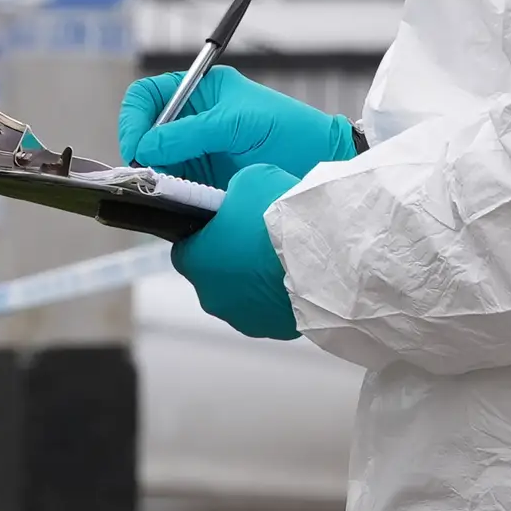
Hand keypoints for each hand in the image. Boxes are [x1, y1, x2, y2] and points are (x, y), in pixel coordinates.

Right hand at [118, 64, 355, 190]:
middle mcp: (193, 123)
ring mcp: (197, 155)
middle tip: (149, 176)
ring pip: (155, 166)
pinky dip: (168, 197)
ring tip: (168, 190)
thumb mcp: (237, 124)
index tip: (137, 146)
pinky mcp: (203, 184)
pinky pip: (172, 190)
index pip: (148, 96)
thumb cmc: (288, 132)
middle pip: (146, 134)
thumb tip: (144, 148)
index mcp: (201, 93)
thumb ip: (189, 134)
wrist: (320, 166)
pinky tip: (178, 203)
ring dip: (154, 179)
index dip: (135, 118)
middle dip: (141, 154)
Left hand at [172, 164, 303, 340]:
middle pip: (214, 276)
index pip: (185, 250)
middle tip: (257, 237)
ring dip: (256, 280)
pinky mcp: (274, 330)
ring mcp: (244, 318)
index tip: (223, 225)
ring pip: (243, 296)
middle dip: (232, 259)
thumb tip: (238, 198)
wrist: (325, 252)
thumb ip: (234, 194)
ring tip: (283, 257)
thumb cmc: (280, 217)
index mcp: (196, 262)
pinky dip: (279, 295)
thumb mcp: (250, 180)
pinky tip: (297, 275)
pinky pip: (271, 310)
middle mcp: (213, 297)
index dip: (204, 235)